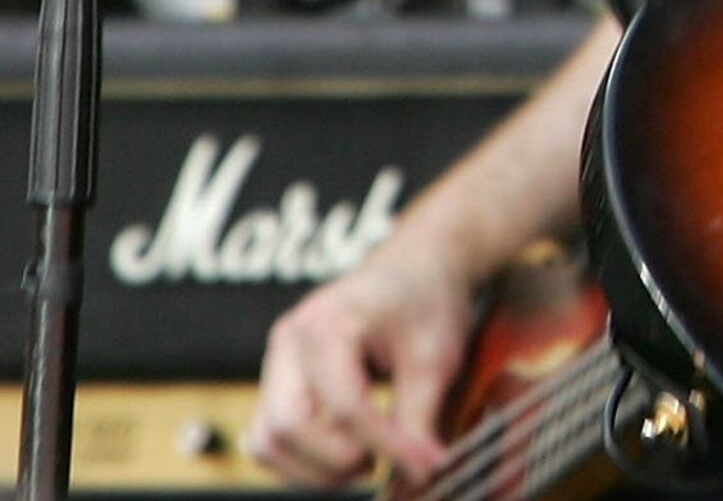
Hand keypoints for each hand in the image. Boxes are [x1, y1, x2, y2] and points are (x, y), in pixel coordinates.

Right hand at [252, 234, 474, 484]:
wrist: (414, 268)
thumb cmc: (426, 301)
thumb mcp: (436, 356)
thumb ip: (421, 417)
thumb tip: (420, 474)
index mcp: (329, 323)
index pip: (345, 406)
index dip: (386, 445)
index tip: (425, 467)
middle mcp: (288, 342)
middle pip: (286, 428)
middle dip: (337, 461)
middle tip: (386, 461)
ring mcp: (275, 363)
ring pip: (267, 441)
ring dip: (313, 469)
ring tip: (368, 460)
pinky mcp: (276, 383)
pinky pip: (269, 438)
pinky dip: (301, 460)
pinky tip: (348, 453)